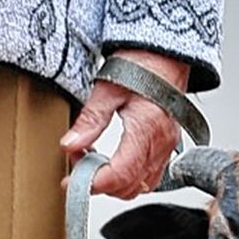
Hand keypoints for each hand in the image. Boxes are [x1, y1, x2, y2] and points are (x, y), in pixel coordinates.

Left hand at [61, 47, 188, 199]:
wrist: (166, 51)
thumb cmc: (141, 63)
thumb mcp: (107, 89)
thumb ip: (90, 120)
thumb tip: (70, 145)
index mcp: (146, 129)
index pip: (120, 174)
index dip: (92, 184)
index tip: (71, 182)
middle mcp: (161, 142)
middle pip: (130, 187)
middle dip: (101, 184)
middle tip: (78, 165)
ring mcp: (167, 145)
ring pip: (142, 185)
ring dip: (115, 182)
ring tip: (93, 161)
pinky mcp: (167, 143)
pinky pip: (151, 174)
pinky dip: (130, 175)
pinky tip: (113, 159)